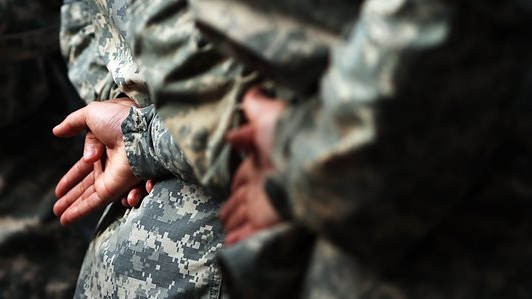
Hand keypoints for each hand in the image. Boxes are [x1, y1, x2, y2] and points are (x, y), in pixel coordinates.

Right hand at [52, 99, 143, 224]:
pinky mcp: (113, 189)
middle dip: (71, 195)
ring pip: (87, 196)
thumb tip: (56, 131)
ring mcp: (111, 178)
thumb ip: (73, 122)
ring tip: (59, 216)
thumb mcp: (92, 113)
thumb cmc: (120, 119)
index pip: (84, 166)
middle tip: (56, 207)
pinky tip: (66, 220)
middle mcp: (109, 164)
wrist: (140, 132)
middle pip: (85, 184)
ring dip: (72, 207)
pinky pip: (93, 203)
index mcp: (105, 146)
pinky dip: (79, 211)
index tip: (60, 189)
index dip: (72, 177)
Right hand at [220, 87, 286, 244]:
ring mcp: (263, 206)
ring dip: (234, 223)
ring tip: (226, 230)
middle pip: (242, 199)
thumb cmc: (288, 139)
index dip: (236, 181)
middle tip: (223, 216)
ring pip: (243, 217)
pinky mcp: (265, 222)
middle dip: (232, 207)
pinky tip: (230, 245)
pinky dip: (238, 239)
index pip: (244, 175)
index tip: (232, 189)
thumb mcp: (270, 116)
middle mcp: (262, 185)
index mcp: (262, 162)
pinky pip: (248, 234)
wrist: (308, 165)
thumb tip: (252, 93)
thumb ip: (258, 107)